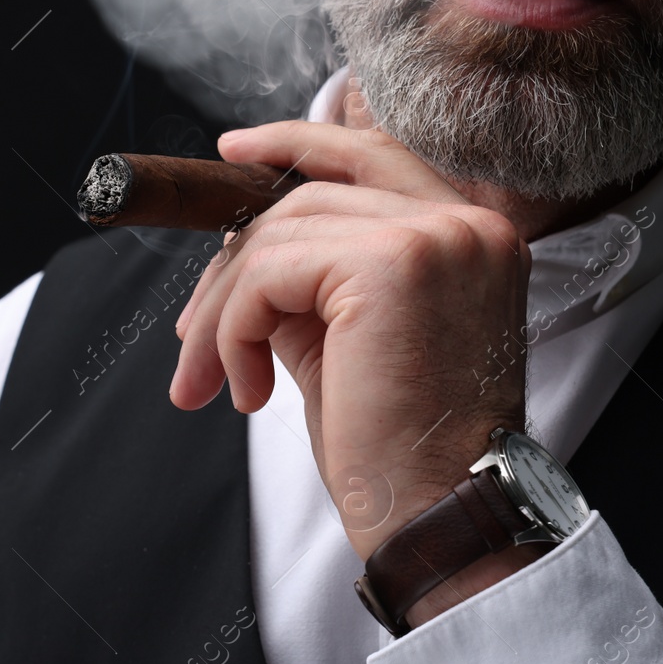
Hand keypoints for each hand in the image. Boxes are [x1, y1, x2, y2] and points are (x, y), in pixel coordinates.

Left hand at [169, 121, 531, 568]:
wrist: (438, 520)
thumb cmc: (400, 452)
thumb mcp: (347, 345)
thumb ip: (309, 284)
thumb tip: (241, 249)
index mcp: (472, 238)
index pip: (373, 156)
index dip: (298, 144)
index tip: (231, 152)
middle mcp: (466, 225)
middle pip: (307, 201)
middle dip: (231, 269)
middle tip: (190, 340)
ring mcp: (434, 238)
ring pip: (277, 236)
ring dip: (223, 312)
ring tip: (210, 379)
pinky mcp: (389, 265)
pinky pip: (268, 273)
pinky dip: (234, 329)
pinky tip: (246, 392)